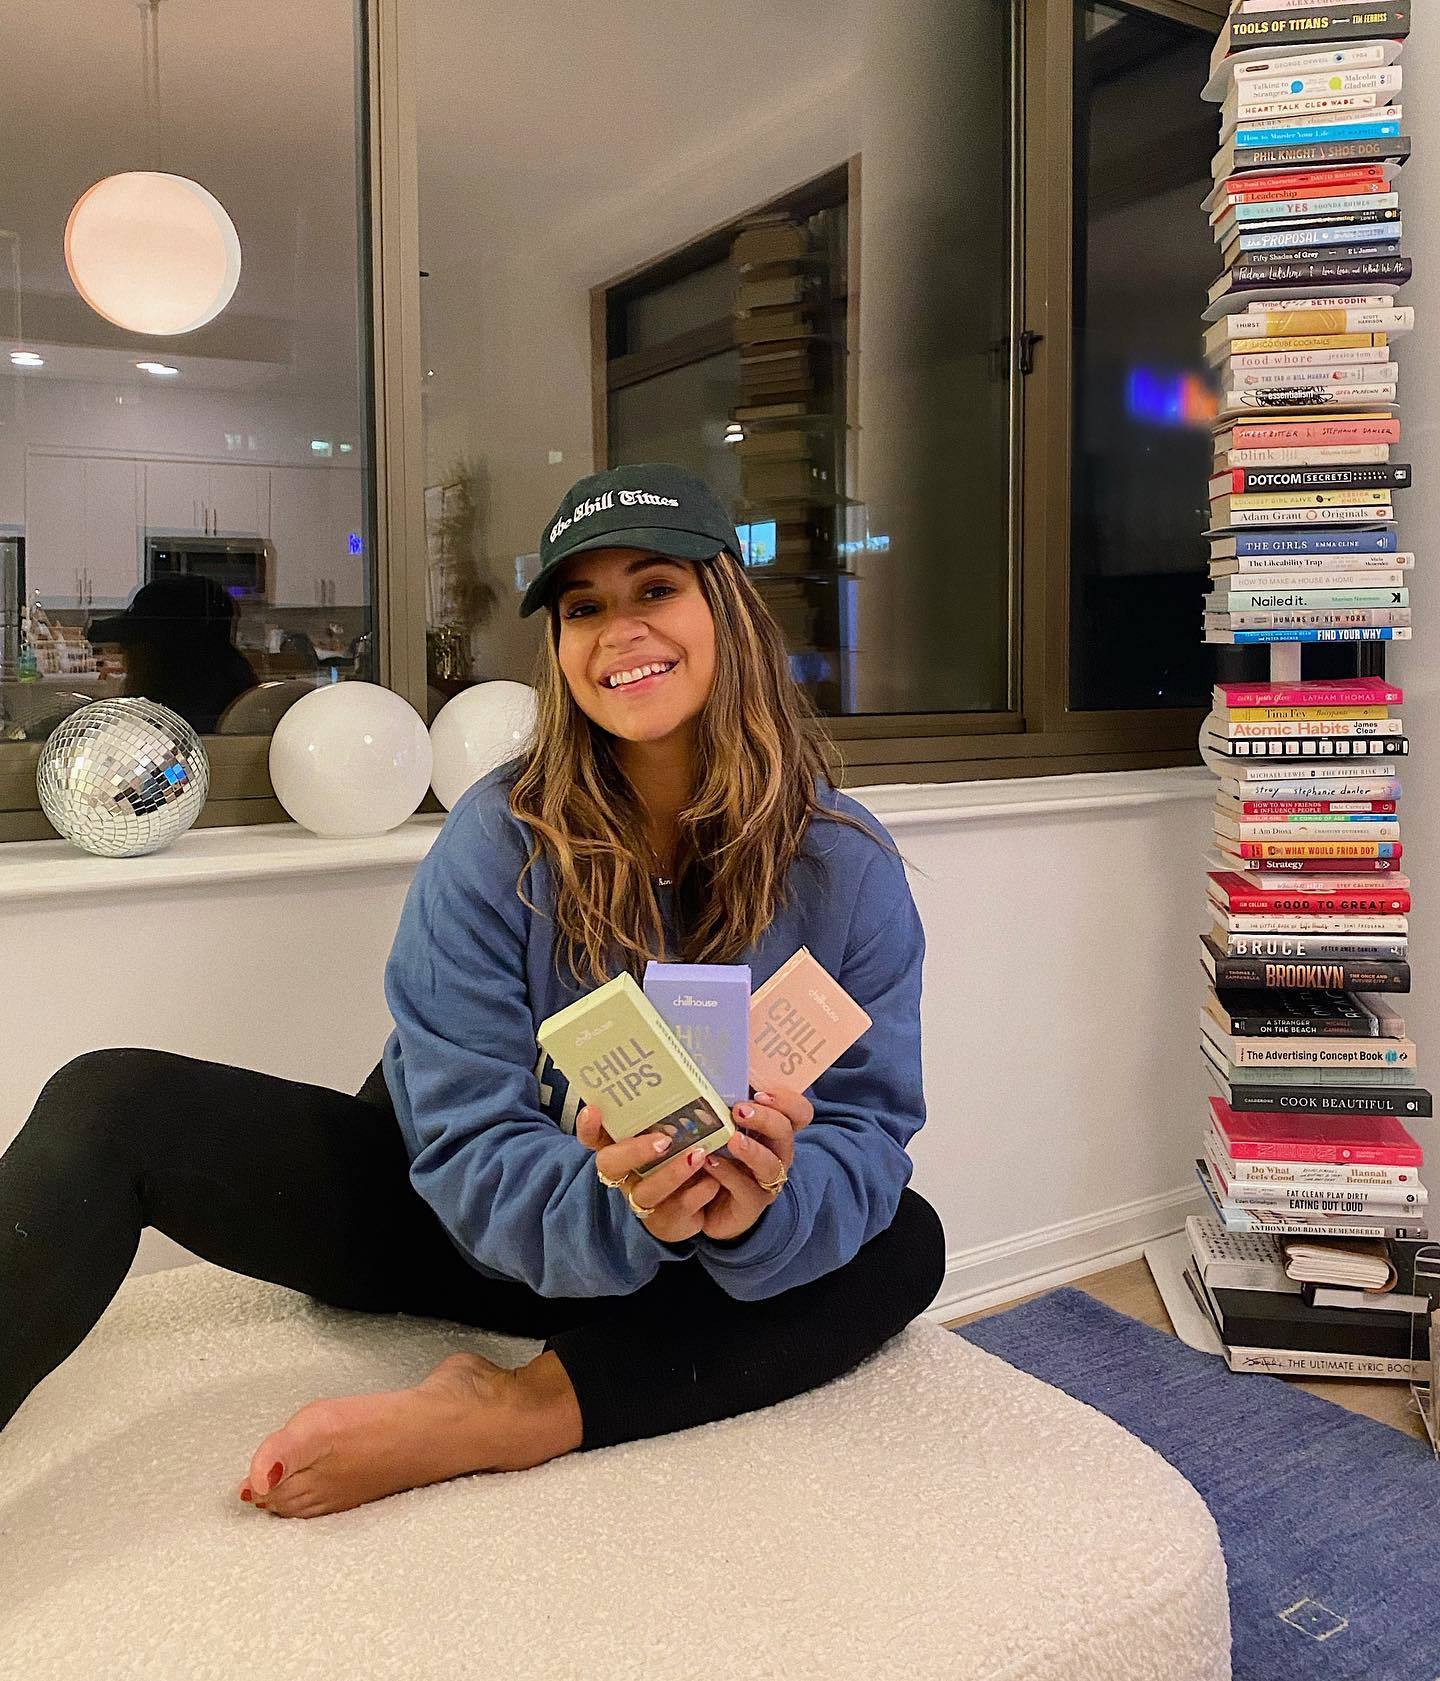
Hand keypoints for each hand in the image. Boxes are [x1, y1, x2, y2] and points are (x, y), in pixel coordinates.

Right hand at [576, 1104, 719, 1242]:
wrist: (698, 1207)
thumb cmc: (681, 1156)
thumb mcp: (675, 1133)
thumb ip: (673, 1114)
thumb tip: (690, 1073)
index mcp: (622, 1149)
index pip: (594, 1137)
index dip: (588, 1127)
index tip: (593, 1109)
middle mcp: (625, 1175)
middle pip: (610, 1165)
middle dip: (634, 1151)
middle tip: (663, 1140)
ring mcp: (643, 1200)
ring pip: (645, 1193)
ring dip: (671, 1174)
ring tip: (697, 1155)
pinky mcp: (666, 1221)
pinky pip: (678, 1209)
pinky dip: (698, 1193)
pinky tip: (713, 1181)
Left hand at [700, 1083, 813, 1241]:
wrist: (705, 1203)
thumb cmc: (716, 1154)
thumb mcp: (721, 1124)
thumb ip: (724, 1099)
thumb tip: (716, 1061)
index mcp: (774, 1130)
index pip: (799, 1111)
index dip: (787, 1100)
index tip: (761, 1092)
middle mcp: (777, 1154)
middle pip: (786, 1132)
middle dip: (765, 1118)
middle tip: (739, 1110)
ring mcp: (766, 1181)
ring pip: (771, 1164)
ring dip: (752, 1150)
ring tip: (732, 1140)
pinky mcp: (751, 1204)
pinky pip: (745, 1189)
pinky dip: (728, 1174)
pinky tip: (709, 1163)